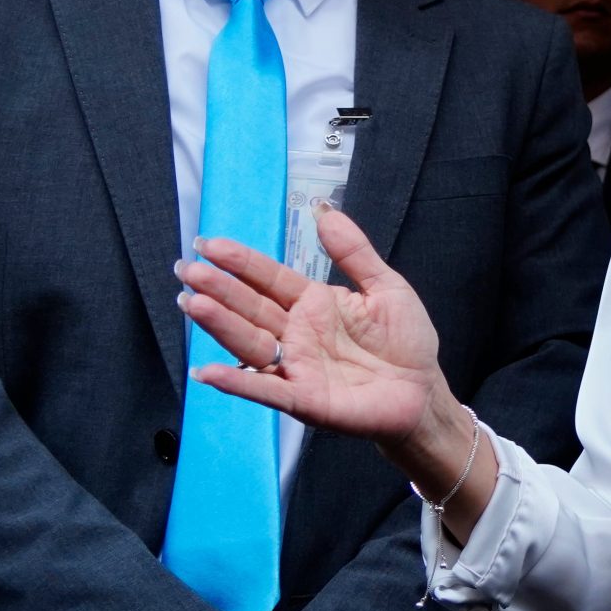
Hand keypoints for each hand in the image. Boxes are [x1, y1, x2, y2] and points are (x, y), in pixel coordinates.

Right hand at [181, 206, 443, 447]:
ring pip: (250, 343)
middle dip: (218, 288)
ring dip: (221, 325)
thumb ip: (354, 252)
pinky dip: (237, 382)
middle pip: (250, 308)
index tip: (208, 244)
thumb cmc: (405, 341)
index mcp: (312, 304)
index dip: (240, 262)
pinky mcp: (304, 399)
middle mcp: (296, 334)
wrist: (423, 390)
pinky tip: (209, 371)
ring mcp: (296, 366)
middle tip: (186, 269)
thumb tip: (324, 211)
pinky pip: (266, 390)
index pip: (268, 279)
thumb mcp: (386, 287)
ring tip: (194, 303)